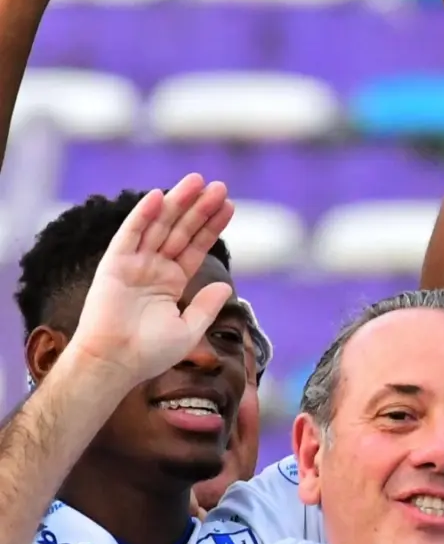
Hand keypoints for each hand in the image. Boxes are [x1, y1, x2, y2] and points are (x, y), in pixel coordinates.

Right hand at [61, 176, 234, 385]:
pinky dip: (142, 215)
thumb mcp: (189, 328)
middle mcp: (153, 268)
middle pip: (180, 230)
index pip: (195, 246)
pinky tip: (158, 196)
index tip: (229, 205)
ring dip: (177, 203)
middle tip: (218, 186)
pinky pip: (130, 234)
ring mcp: (134, 263)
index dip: (211, 226)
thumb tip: (226, 284)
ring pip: (159, 226)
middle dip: (199, 208)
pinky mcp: (114, 264)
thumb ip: (206, 305)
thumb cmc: (150, 352)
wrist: (117, 361)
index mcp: (171, 281)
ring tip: (197, 182)